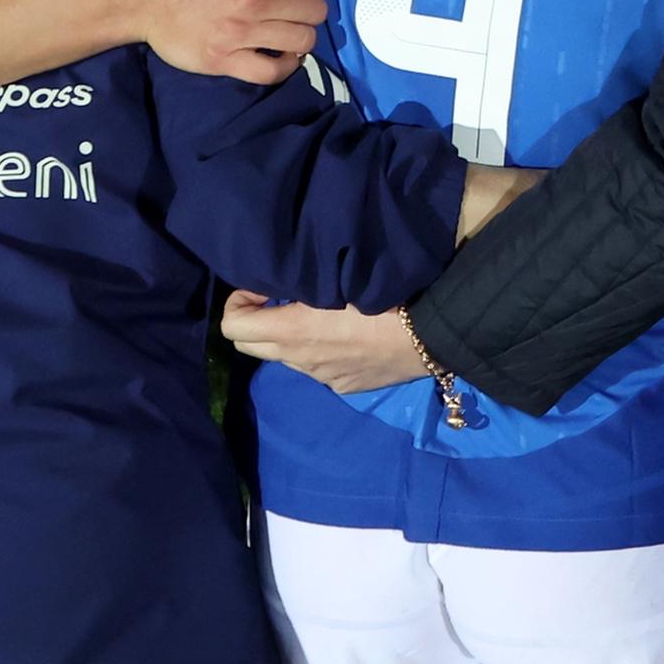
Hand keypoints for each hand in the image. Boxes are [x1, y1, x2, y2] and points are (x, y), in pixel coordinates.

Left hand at [219, 293, 432, 392]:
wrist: (431, 334)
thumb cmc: (385, 298)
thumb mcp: (339, 280)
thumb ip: (302, 281)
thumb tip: (280, 278)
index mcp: (293, 330)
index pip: (232, 326)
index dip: (238, 303)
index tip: (261, 289)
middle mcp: (298, 358)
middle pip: (246, 346)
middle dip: (254, 322)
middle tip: (277, 301)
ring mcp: (319, 376)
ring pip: (285, 357)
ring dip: (288, 337)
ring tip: (318, 318)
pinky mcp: (341, 385)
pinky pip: (317, 368)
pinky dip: (320, 352)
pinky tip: (348, 338)